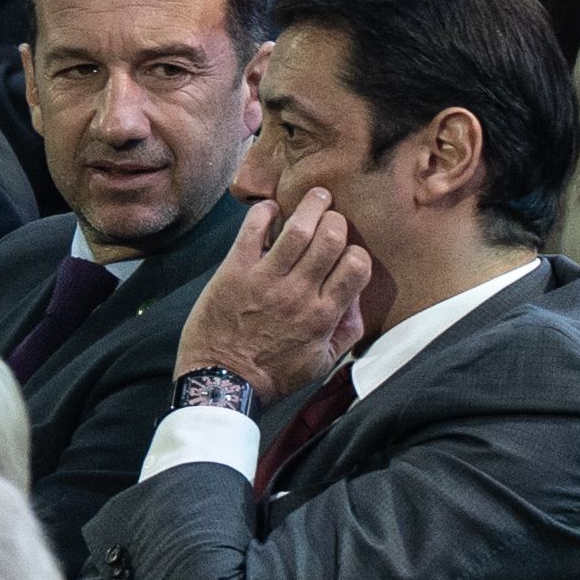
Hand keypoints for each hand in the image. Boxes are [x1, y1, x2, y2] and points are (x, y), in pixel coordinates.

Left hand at [174, 191, 369, 402]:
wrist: (222, 383)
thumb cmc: (272, 375)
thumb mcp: (321, 363)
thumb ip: (347, 330)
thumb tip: (356, 296)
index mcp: (322, 316)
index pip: (356, 265)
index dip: (356, 252)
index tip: (346, 252)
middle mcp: (298, 294)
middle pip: (331, 237)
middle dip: (336, 220)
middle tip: (331, 218)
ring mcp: (265, 280)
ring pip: (298, 227)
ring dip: (311, 204)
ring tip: (316, 196)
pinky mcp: (235, 271)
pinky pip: (253, 228)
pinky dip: (266, 211)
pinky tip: (271, 211)